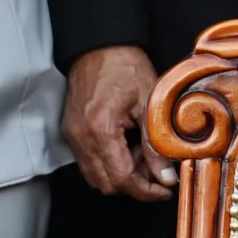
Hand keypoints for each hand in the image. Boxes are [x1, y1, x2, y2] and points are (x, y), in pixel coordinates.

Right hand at [63, 45, 177, 200]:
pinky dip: (110, 164)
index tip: (166, 189)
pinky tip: (128, 147)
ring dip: (122, 175)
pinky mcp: (71, 131)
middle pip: (107, 184)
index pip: (122, 179)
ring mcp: (72, 135)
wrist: (100, 46)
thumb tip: (166, 178)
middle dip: (136, 185)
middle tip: (157, 170)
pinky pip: (89, 162)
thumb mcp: (150, 106)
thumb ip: (156, 147)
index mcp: (99, 130)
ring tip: (143, 155)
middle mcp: (80, 137)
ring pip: (97, 176)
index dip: (146, 191)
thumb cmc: (125, 68)